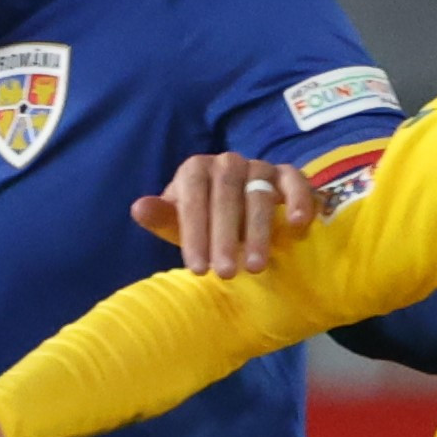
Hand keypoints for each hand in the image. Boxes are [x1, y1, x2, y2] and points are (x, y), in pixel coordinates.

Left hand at [132, 151, 313, 276]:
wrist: (240, 215)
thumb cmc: (206, 222)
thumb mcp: (181, 225)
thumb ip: (163, 219)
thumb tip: (138, 209)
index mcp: (196, 169)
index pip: (193, 196)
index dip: (195, 233)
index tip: (197, 269)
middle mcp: (227, 162)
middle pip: (225, 194)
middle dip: (224, 236)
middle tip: (225, 274)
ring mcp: (259, 167)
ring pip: (259, 194)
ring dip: (258, 231)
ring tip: (256, 268)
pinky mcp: (288, 175)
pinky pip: (295, 181)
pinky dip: (298, 200)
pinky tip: (297, 226)